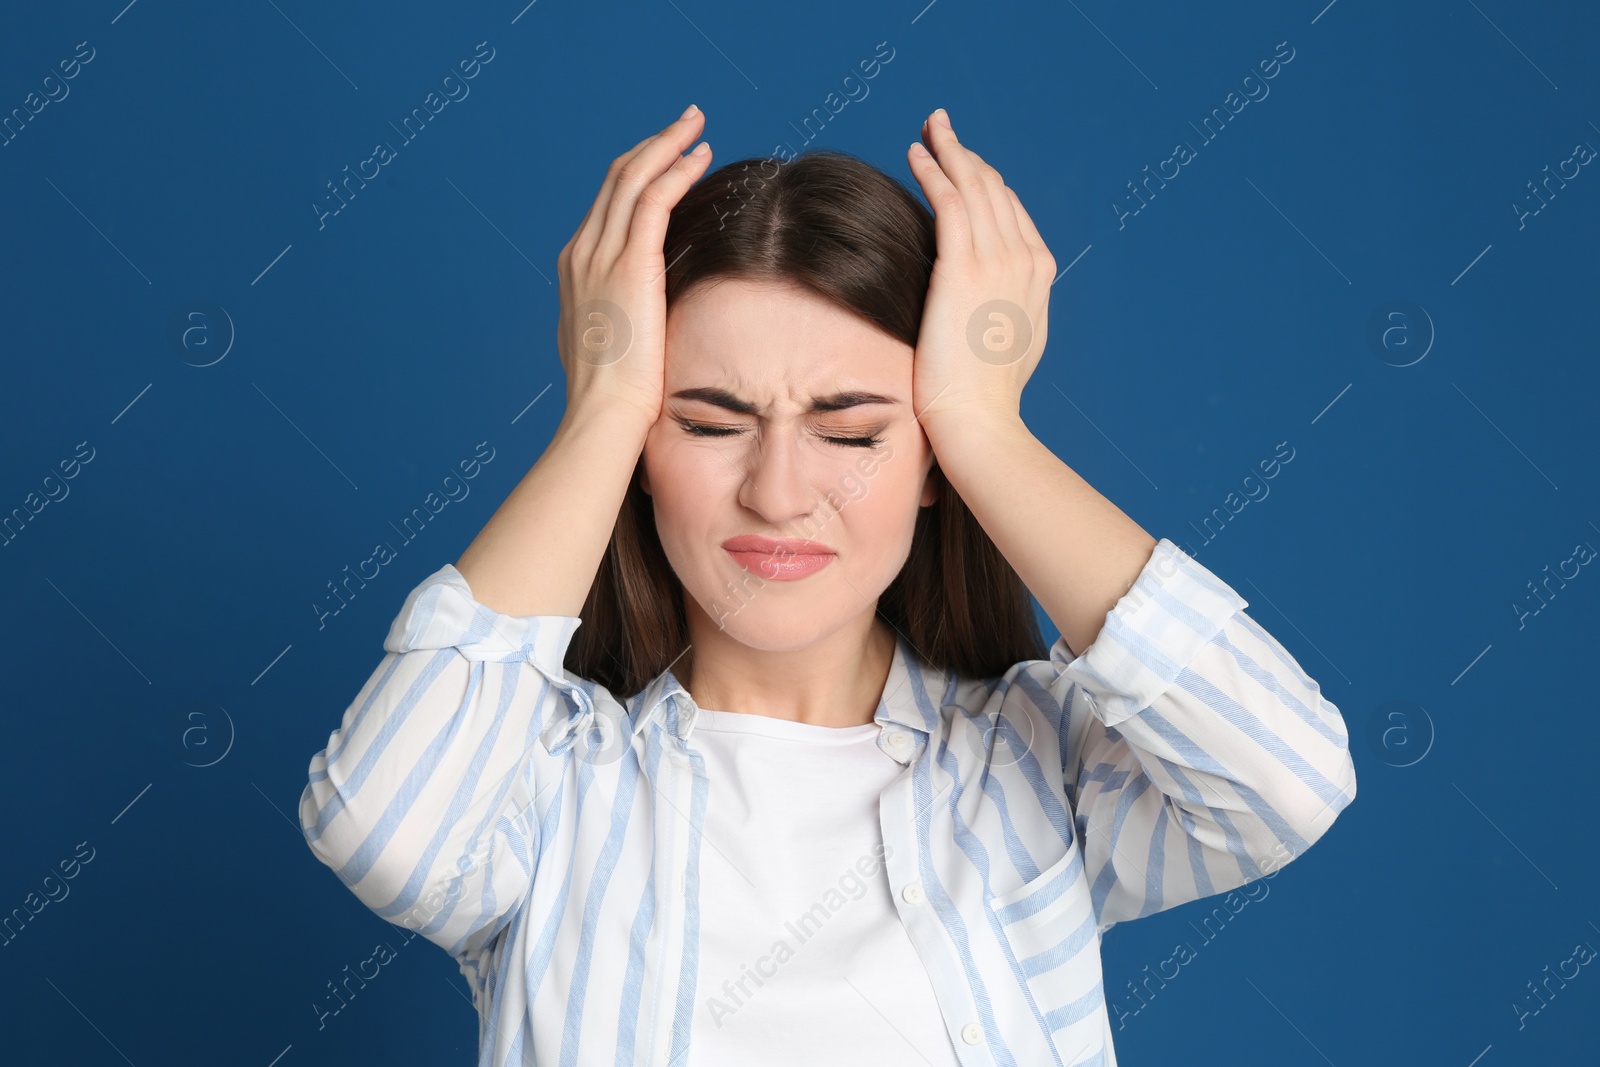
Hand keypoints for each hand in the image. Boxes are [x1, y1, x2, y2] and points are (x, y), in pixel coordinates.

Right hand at [555, 105, 712, 425]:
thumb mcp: (613, 346)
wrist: (604, 416)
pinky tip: (700, 156)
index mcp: (577, 270)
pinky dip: (676, 169)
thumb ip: (624, 318)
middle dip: (653, 145)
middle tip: (686, 124)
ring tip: (697, 125)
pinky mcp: (628, 264)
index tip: (670, 158)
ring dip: (667, 144)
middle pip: (616, 179)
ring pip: (633, 177)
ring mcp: (600, 256)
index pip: (608, 205)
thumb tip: (645, 317)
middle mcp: (582, 253)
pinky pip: (653, 198)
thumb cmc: (616, 398)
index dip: (640, 173)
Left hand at [904, 108, 1053, 435]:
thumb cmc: (983, 399)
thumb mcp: (1009, 346)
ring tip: (928, 128)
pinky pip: (951, 202)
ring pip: (974, 186)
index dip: (986, 181)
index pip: (1012, 212)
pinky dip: (934, 170)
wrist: (978, 422)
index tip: (960, 164)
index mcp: (1038, 276)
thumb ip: (1006, 311)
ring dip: (949, 149)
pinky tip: (915, 154)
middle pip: (995, 189)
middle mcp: (1025, 260)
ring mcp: (999, 262)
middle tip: (941, 127)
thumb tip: (990, 303)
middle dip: (967, 153)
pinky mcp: (965, 268)